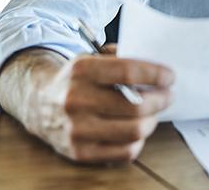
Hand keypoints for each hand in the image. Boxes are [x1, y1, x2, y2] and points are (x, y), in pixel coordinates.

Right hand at [0, 46, 174, 162]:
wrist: (38, 102)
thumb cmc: (76, 79)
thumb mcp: (91, 57)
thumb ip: (121, 59)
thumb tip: (156, 71)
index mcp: (81, 70)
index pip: (128, 71)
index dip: (156, 74)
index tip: (170, 76)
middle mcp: (76, 100)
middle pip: (135, 106)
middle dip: (160, 100)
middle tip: (168, 95)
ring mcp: (76, 129)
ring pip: (133, 131)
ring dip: (152, 121)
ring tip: (153, 113)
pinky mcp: (79, 152)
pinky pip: (124, 152)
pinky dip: (138, 141)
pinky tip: (138, 130)